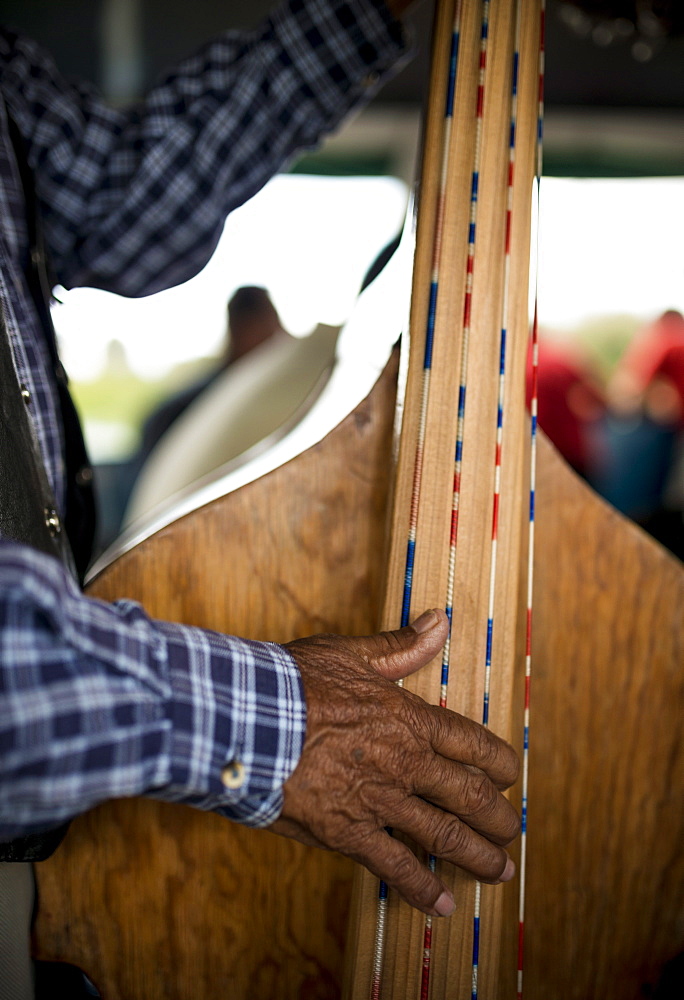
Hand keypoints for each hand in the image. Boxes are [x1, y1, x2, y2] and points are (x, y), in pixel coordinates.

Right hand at [270, 610, 519, 916]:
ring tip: (499, 871)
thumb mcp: (350, 654)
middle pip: (468, 795)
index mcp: (408, 718)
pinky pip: (396, 867)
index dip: (498, 763)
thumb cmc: (294, 682)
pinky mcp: (350, 832)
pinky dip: (422, 888)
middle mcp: (405, 762)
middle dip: (497, 818)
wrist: (248, 721)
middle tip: (510, 832)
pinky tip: (441, 904)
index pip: (471, 743)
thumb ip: (399, 646)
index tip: (510, 777)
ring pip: (444, 835)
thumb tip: (438, 620)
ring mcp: (380, 800)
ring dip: (477, 856)